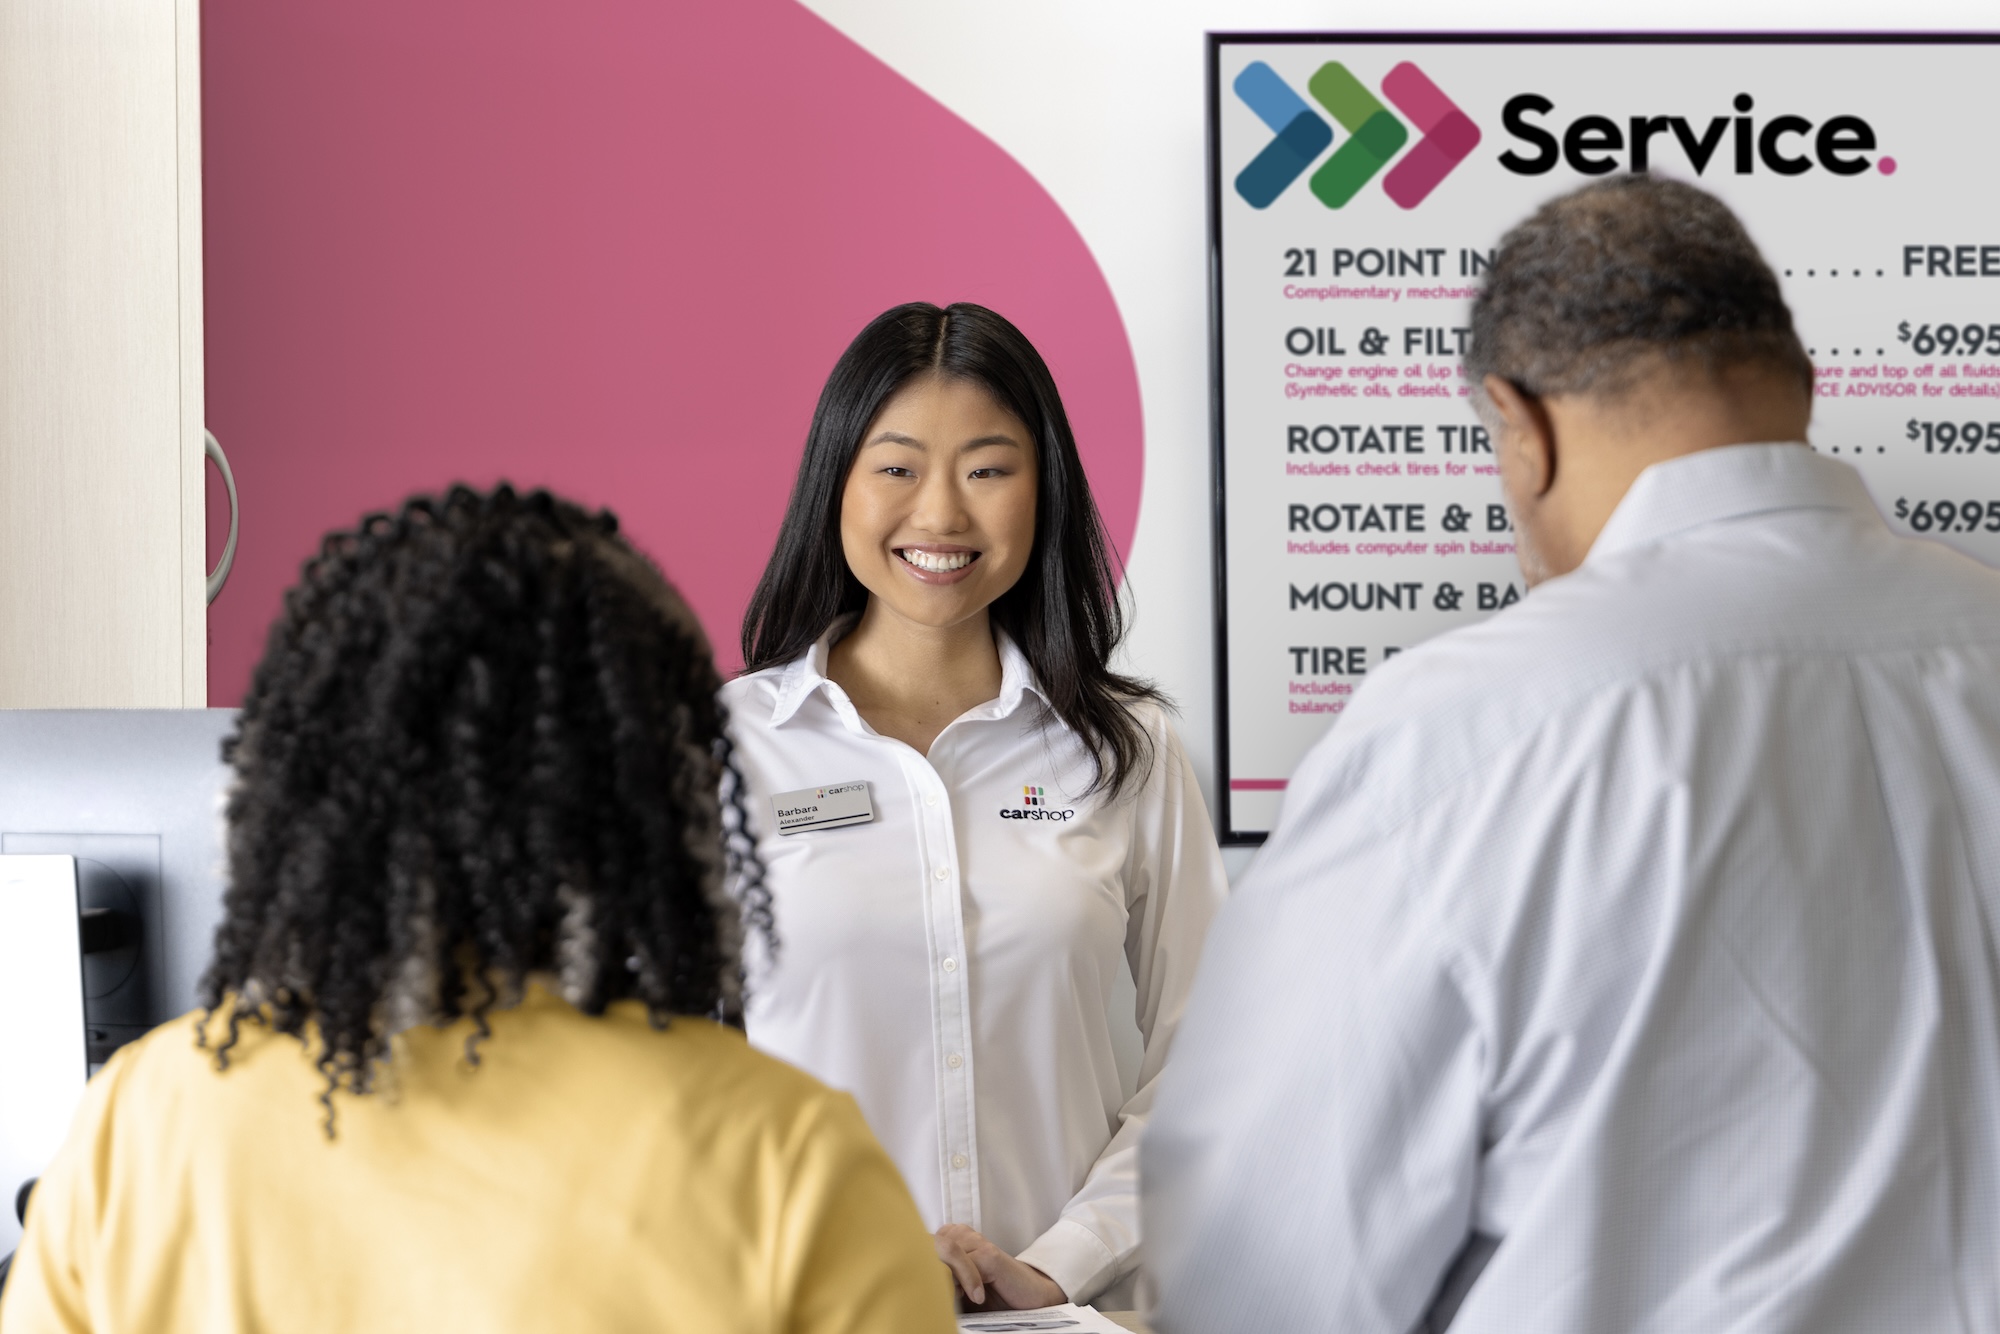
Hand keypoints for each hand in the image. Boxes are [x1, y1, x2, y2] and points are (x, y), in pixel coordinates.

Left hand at [932, 1224, 1066, 1310]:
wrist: (1030, 1297)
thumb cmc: (993, 1296)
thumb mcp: (960, 1289)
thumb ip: (941, 1282)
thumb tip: (913, 1288)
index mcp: (953, 1240)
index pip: (922, 1244)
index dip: (921, 1264)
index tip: (926, 1286)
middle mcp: (963, 1236)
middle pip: (931, 1245)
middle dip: (931, 1270)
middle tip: (941, 1292)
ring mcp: (977, 1242)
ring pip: (947, 1254)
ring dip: (948, 1279)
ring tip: (959, 1296)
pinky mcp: (989, 1254)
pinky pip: (967, 1265)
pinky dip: (966, 1283)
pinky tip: (976, 1296)